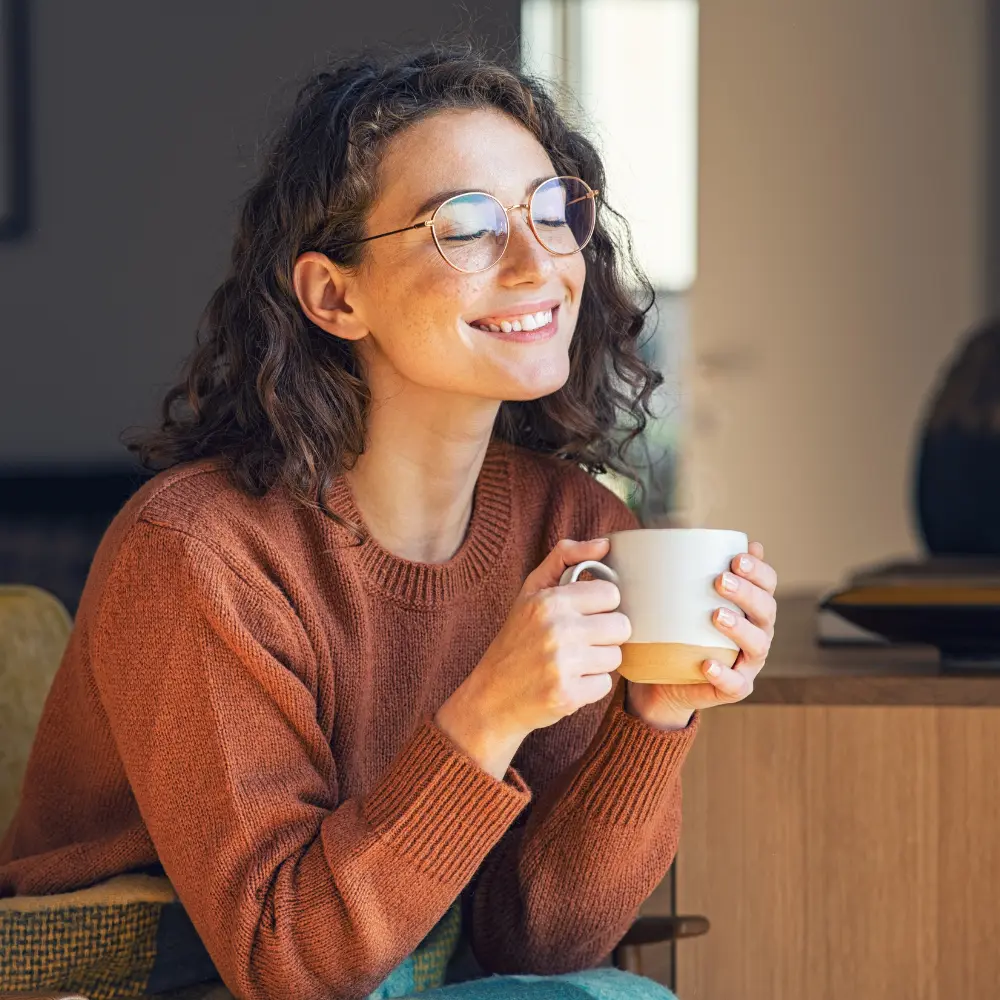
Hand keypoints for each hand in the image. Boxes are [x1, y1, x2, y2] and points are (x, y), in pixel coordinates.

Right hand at [434, 538, 629, 778]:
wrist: (491, 696)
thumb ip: (565, 558)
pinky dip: (590, 686)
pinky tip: (568, 682)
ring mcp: (563, 664)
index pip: (611, 594)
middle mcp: (557, 630)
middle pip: (621, 626)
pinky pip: (605, 685)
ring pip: (616, 657)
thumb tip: (604, 543)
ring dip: (598, 661)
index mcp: (550, 601)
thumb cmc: (516, 639)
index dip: (601, 606)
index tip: (584, 614)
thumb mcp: (531, 591)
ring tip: (572, 662)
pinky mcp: (568, 695)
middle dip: (604, 635)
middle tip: (580, 641)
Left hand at [626, 541, 777, 730]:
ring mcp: (748, 662)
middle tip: (720, 580)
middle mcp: (757, 632)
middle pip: (766, 610)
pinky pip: (735, 684)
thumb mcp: (681, 597)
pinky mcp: (734, 688)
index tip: (736, 558)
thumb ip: (688, 569)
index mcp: (751, 606)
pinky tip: (708, 663)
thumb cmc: (677, 628)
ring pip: (757, 645)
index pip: (767, 584)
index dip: (759, 570)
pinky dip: (724, 674)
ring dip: (740, 629)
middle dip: (747, 593)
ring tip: (716, 616)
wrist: (664, 678)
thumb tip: (684, 530)